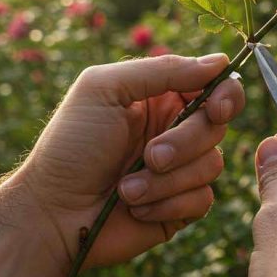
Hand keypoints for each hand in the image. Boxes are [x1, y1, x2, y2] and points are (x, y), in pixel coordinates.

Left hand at [18, 53, 244, 268]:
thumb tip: (220, 63)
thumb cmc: (70, 146)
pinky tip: (134, 207)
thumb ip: (163, 70)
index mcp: (159, 97)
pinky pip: (202, 200)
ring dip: (166, 179)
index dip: (225, 94)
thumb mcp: (105, 89)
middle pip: (217, 126)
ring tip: (126, 188)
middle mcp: (174, 130)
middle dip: (185, 142)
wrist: (52, 212)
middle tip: (149, 155)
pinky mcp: (179, 207)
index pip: (214, 86)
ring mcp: (179, 170)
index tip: (216, 108)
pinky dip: (166, 204)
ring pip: (212, 165)